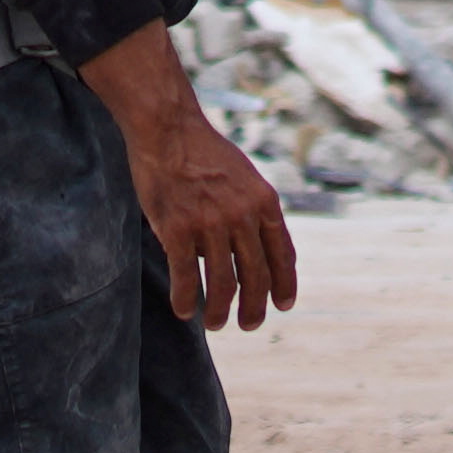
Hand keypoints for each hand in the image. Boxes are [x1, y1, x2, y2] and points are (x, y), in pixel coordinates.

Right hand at [73, 21, 300, 331]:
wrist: (168, 128)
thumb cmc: (204, 152)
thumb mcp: (245, 176)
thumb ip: (257, 210)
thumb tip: (267, 249)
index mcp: (264, 202)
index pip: (282, 255)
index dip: (284, 285)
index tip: (283, 305)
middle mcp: (242, 216)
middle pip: (255, 277)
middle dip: (254, 308)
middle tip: (249, 324)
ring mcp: (209, 224)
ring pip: (222, 284)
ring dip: (219, 311)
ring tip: (215, 323)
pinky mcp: (177, 230)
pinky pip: (185, 277)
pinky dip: (186, 300)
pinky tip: (183, 310)